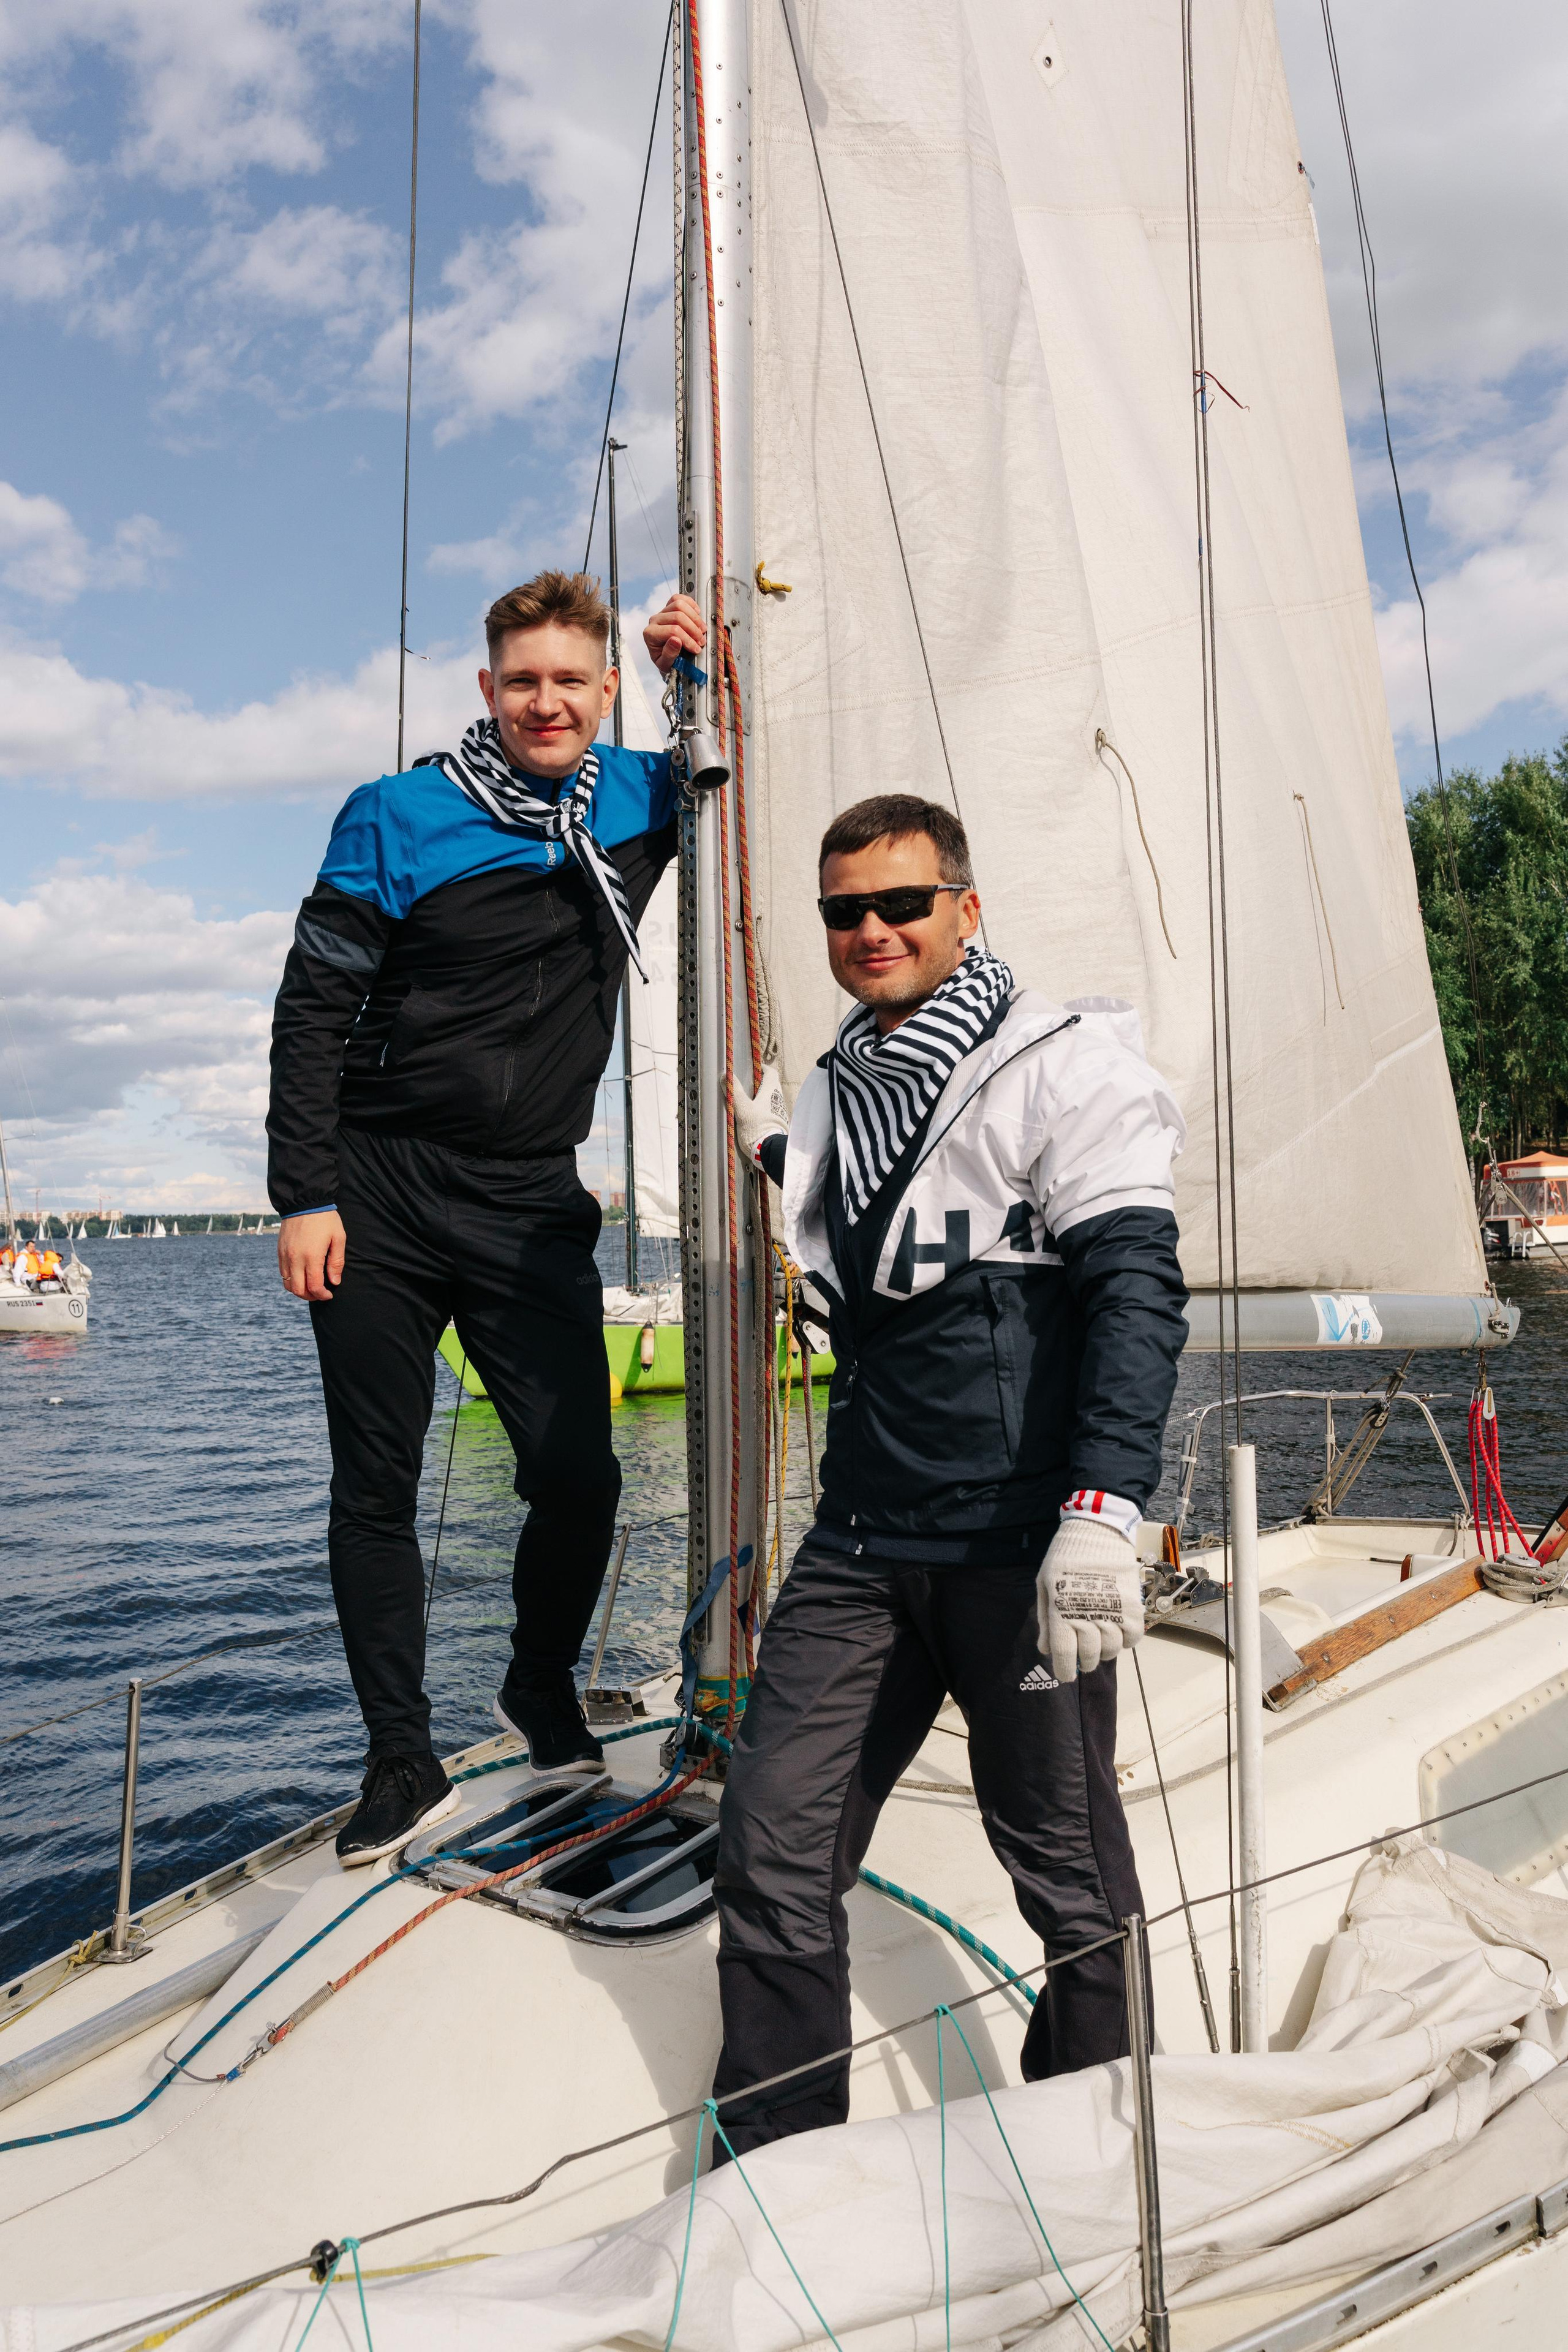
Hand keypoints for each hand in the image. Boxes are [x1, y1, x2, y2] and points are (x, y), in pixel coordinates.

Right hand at [278, 1210, 346, 1302]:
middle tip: (320, 1294)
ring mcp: (285, 1255)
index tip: (329, 1295)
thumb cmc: (325, 1219)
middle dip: (310, 1297)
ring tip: (311, 1287)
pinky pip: (282, 1273)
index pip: (314, 1286)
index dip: (322, 1295)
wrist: (304, 1201)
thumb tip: (334, 1282)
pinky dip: (291, 1280)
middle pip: (298, 1290)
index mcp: (311, 1256)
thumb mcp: (338, 1238)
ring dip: (299, 1290)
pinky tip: (302, 1276)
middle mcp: (295, 1258)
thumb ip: (336, 1262)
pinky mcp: (280, 1251)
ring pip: (287, 1284)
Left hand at [643, 593, 704, 677]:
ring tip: (701, 630)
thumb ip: (669, 655)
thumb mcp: (666, 665)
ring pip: (679, 605)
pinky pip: (678, 598)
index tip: (697, 648)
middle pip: (677, 616)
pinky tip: (697, 613)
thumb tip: (676, 640)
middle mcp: (654, 621)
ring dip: (694, 617)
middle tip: (701, 641)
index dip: (688, 639)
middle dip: (693, 629)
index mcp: (650, 634)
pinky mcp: (668, 607)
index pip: (672, 631)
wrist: (666, 657)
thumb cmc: (665, 661)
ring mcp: (661, 612)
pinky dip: (690, 603)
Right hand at [733, 1061, 787, 1166]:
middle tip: (746, 1087)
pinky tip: (753, 1118)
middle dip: (759, 1084)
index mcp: (771, 1092)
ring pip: (770, 1099)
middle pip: (770, 1086)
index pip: (771, 1073)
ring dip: (761, 1098)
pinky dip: (763, 1111)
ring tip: (747, 1103)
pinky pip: (771, 1112)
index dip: (762, 1068)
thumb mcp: (742, 1108)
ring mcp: (780, 1112)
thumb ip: (734, 1091)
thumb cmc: (757, 1128)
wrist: (769, 1151)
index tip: (753, 1069)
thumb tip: (727, 1075)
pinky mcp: (778, 1124)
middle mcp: (778, 1100)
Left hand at [1037, 1516, 1143, 1682]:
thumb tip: (1045, 1649)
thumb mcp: (1044, 1583)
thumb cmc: (1064, 1556)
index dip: (1064, 1670)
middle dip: (1086, 1663)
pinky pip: (1133, 1637)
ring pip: (1112, 1649)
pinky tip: (1118, 1632)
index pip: (1064, 1653)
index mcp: (1061, 1610)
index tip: (1066, 1675)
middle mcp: (1087, 1614)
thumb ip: (1045, 1617)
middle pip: (1090, 1655)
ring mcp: (1112, 1611)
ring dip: (1105, 1652)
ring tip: (1100, 1643)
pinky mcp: (1132, 1605)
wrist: (1097, 1529)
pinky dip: (1126, 1641)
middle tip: (1084, 1660)